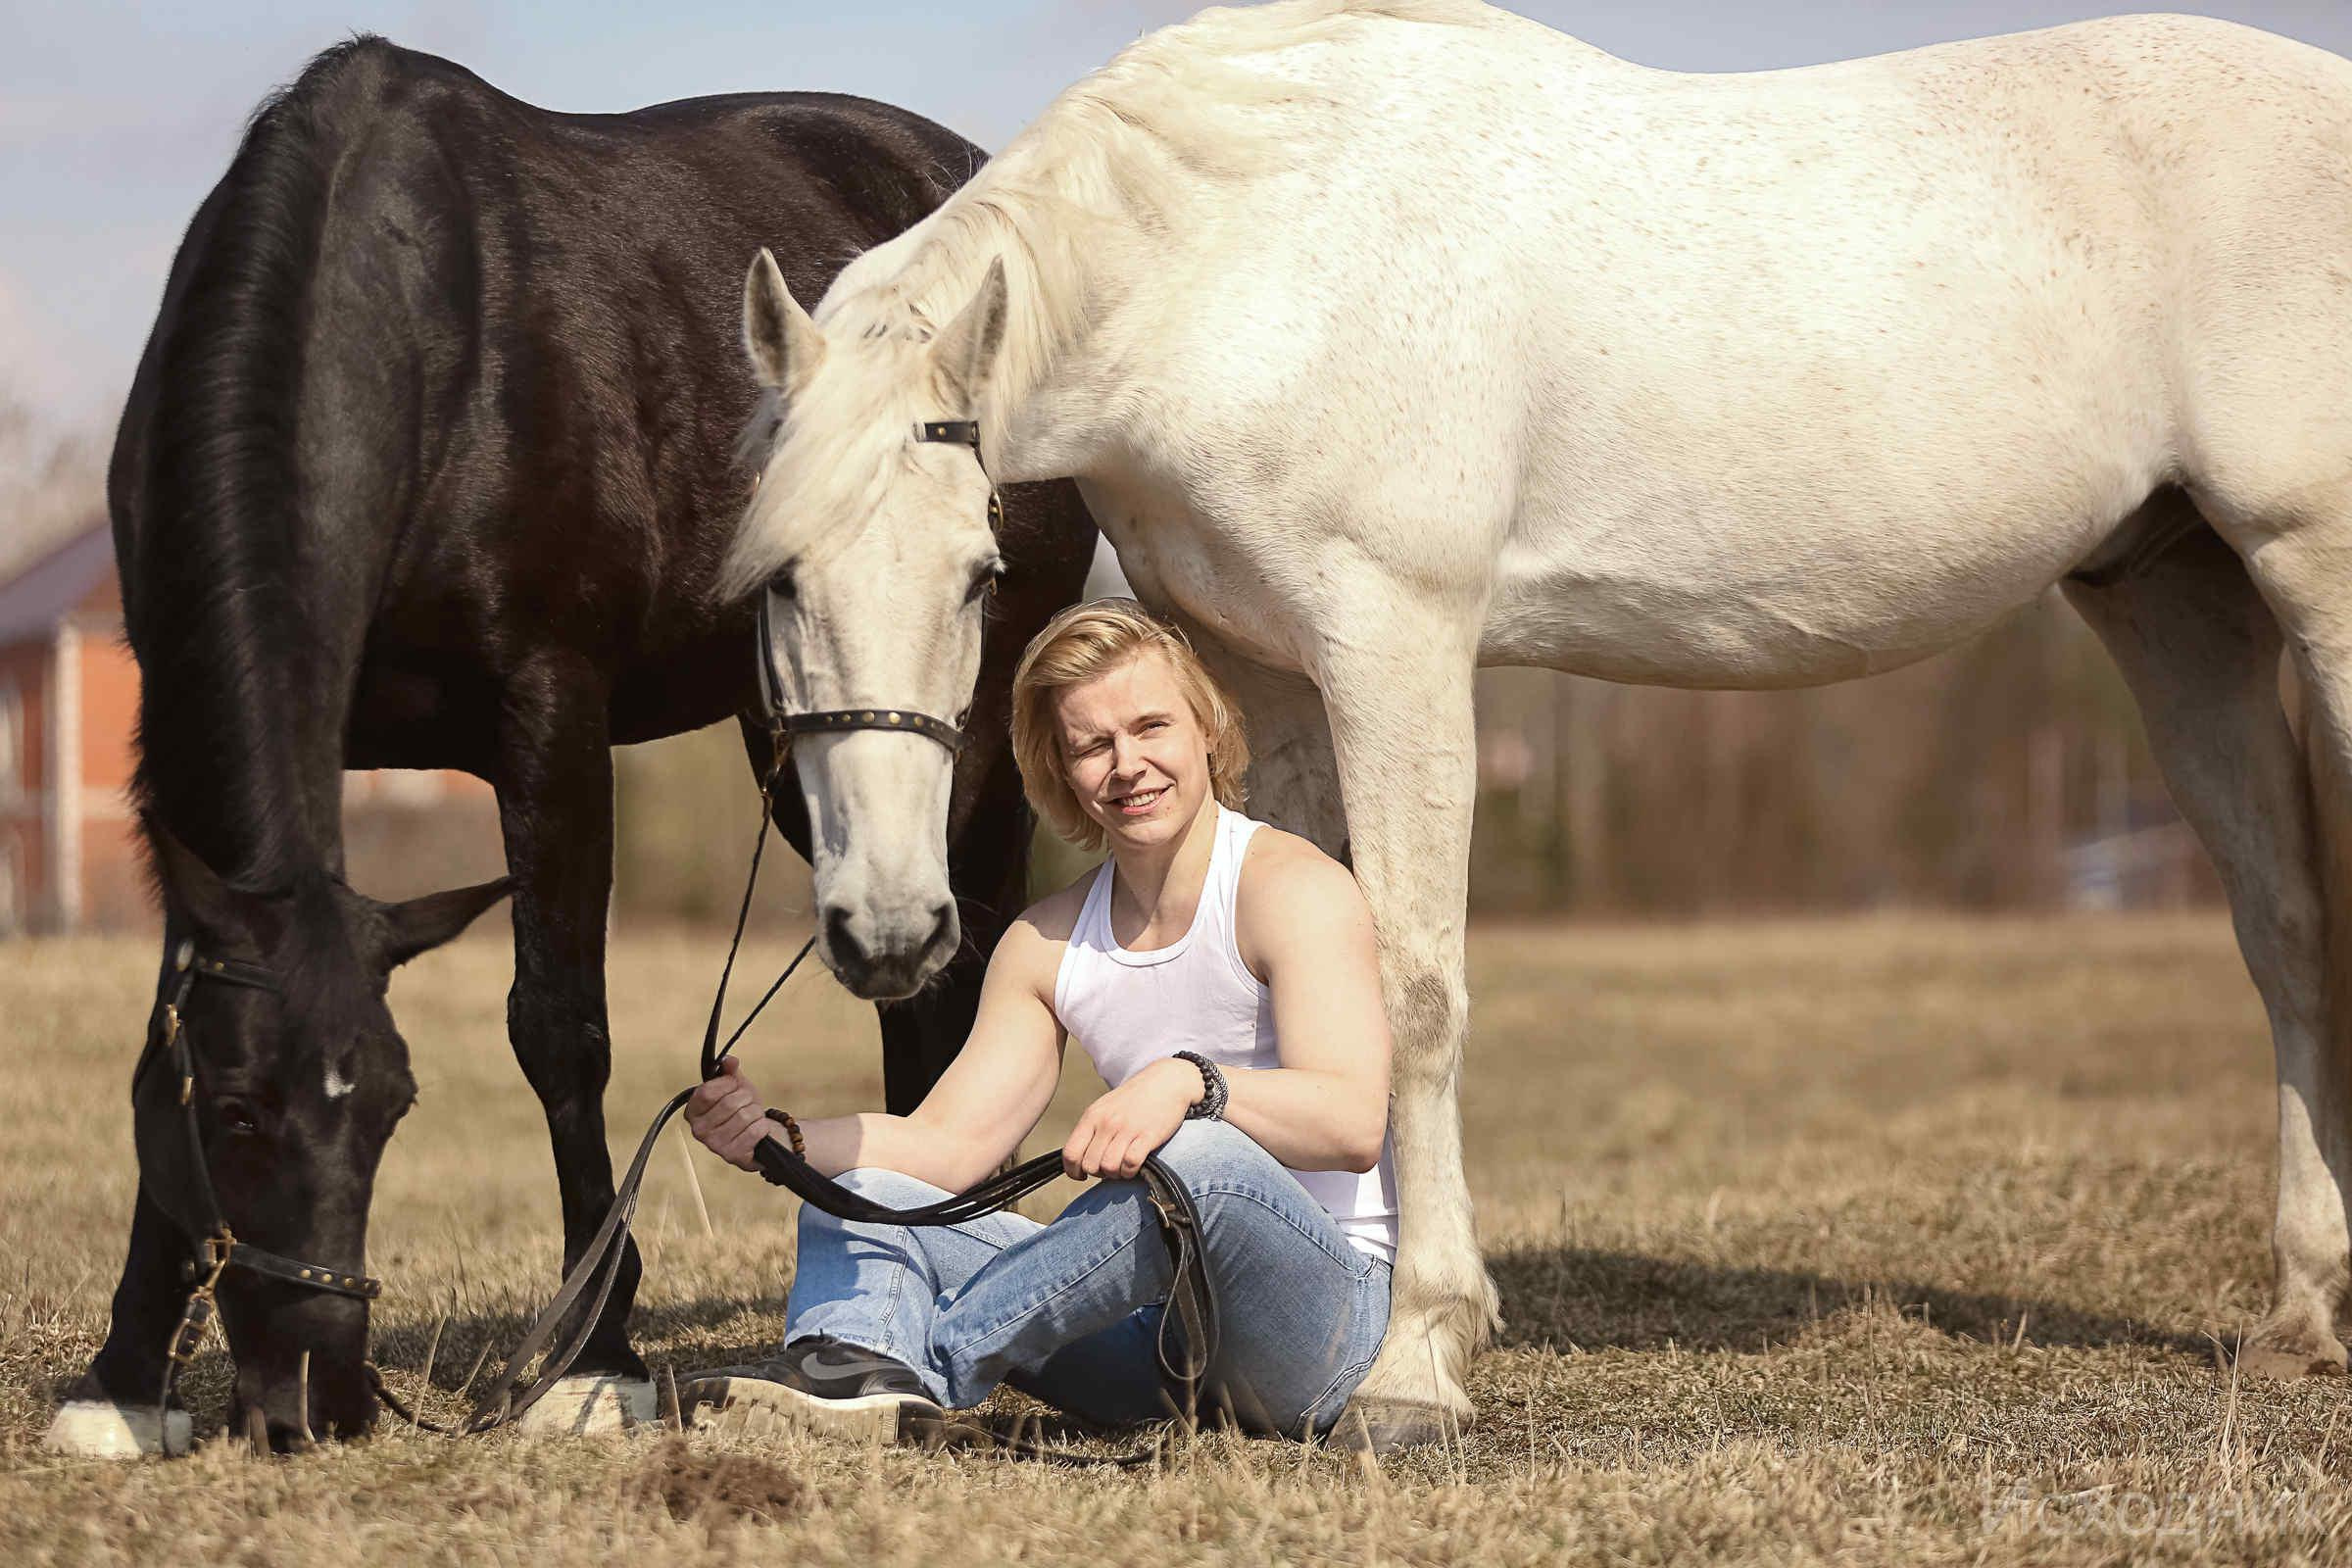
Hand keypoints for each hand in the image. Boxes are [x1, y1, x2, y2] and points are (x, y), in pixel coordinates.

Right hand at [687, 1058, 778, 1172]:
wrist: (756, 1135)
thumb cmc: (741, 1109)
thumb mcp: (735, 1087)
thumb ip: (730, 1072)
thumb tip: (730, 1061)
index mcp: (693, 1111)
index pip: (707, 1092)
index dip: (727, 1083)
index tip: (734, 1083)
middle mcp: (699, 1130)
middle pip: (729, 1103)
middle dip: (746, 1098)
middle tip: (747, 1102)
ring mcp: (715, 1145)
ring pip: (745, 1116)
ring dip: (755, 1112)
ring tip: (752, 1116)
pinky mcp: (733, 1155)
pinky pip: (755, 1131)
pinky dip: (762, 1126)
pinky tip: (756, 1128)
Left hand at [1062, 1057, 1201, 1179]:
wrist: (1166, 1082)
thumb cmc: (1134, 1099)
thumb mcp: (1105, 1108)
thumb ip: (1091, 1130)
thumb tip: (1078, 1159)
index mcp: (1092, 1116)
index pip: (1070, 1153)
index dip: (1073, 1171)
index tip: (1082, 1176)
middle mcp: (1107, 1123)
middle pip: (1090, 1165)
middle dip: (1099, 1174)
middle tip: (1109, 1168)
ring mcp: (1127, 1129)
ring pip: (1109, 1167)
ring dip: (1116, 1174)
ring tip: (1122, 1167)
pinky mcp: (1147, 1136)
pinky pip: (1130, 1164)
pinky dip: (1131, 1171)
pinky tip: (1134, 1165)